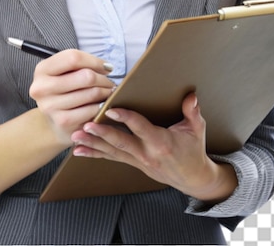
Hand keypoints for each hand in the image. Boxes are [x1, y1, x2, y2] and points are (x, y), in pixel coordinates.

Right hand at [29, 49, 115, 145]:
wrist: (54, 119)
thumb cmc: (64, 89)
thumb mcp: (64, 71)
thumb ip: (80, 64)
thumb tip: (106, 67)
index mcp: (42, 69)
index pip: (73, 57)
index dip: (95, 61)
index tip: (106, 67)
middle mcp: (42, 87)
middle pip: (86, 76)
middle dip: (104, 79)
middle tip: (109, 83)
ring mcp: (51, 106)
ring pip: (92, 93)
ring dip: (105, 92)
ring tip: (107, 93)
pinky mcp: (62, 122)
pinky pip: (92, 110)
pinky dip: (101, 107)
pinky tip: (102, 105)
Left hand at [70, 92, 236, 201]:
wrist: (192, 178)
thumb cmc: (193, 150)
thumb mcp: (197, 129)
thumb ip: (192, 112)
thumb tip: (191, 96)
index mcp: (161, 142)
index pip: (140, 128)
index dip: (126, 118)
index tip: (111, 109)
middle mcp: (146, 153)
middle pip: (120, 143)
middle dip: (101, 134)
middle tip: (85, 125)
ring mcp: (138, 161)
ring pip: (111, 152)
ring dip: (92, 144)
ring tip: (75, 137)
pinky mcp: (133, 163)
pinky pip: (111, 158)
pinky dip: (94, 154)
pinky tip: (79, 150)